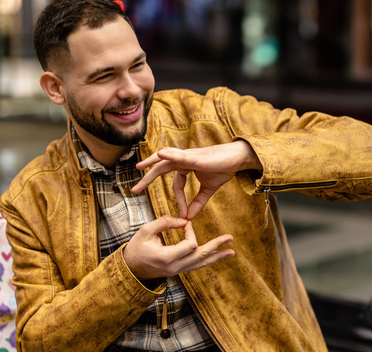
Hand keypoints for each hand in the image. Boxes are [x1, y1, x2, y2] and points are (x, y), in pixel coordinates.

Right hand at [123, 216, 234, 279]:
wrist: (130, 269)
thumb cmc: (137, 247)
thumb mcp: (146, 230)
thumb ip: (164, 222)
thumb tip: (184, 221)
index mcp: (166, 258)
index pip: (190, 245)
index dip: (190, 231)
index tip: (184, 223)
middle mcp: (175, 267)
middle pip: (201, 256)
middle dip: (216, 246)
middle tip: (230, 238)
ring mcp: (177, 271)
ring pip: (201, 264)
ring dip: (216, 256)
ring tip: (231, 252)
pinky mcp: (179, 271)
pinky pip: (196, 266)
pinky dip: (207, 260)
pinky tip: (217, 255)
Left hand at [132, 141, 262, 218]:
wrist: (237, 159)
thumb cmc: (223, 169)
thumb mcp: (209, 190)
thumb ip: (198, 202)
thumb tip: (189, 217)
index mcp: (186, 167)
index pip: (177, 185)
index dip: (180, 200)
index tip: (184, 215)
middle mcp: (183, 160)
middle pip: (161, 169)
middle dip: (147, 179)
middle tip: (134, 191)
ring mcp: (187, 156)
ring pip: (164, 160)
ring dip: (150, 163)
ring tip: (138, 168)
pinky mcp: (194, 156)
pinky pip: (179, 156)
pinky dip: (168, 155)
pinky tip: (159, 155)